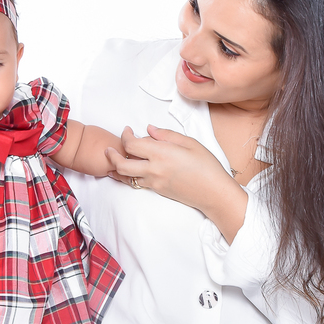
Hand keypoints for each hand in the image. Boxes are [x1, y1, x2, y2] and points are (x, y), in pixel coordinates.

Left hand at [105, 125, 236, 210]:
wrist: (214, 193)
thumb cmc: (207, 166)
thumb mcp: (190, 143)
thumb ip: (166, 135)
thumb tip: (149, 129)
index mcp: (161, 153)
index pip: (131, 144)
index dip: (125, 135)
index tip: (128, 130)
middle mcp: (154, 169)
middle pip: (121, 163)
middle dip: (112, 154)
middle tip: (110, 148)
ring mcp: (154, 183)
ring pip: (126, 176)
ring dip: (118, 167)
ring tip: (115, 159)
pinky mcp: (157, 191)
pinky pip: (138, 182)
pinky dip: (130, 176)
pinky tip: (130, 171)